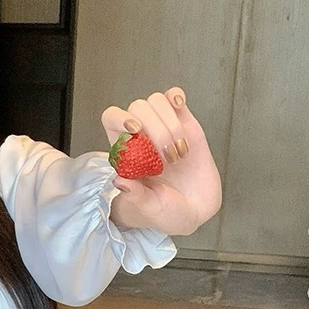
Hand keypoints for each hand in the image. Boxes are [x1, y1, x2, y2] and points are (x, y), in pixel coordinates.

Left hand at [101, 87, 221, 234]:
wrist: (196, 210)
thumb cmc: (167, 211)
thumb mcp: (151, 208)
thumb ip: (136, 196)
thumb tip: (118, 179)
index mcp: (125, 153)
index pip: (112, 119)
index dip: (120, 118)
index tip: (136, 130)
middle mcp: (141, 136)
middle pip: (137, 108)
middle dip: (155, 130)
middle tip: (169, 160)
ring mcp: (163, 127)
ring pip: (156, 101)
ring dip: (171, 124)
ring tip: (181, 154)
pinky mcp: (185, 123)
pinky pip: (174, 98)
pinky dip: (176, 97)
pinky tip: (180, 108)